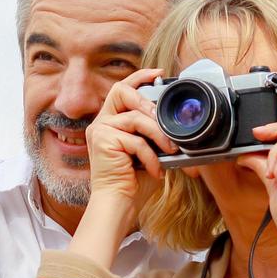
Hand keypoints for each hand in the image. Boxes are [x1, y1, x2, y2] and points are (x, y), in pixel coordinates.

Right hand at [84, 69, 176, 210]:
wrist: (119, 203)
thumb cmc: (133, 181)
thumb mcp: (148, 150)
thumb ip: (154, 132)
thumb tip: (176, 123)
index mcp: (111, 122)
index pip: (122, 90)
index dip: (139, 77)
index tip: (158, 74)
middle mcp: (101, 123)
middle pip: (121, 91)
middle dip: (146, 102)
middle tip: (163, 120)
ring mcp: (99, 131)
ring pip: (135, 119)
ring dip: (158, 135)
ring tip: (169, 150)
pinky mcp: (102, 141)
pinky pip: (135, 140)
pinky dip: (150, 156)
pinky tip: (155, 170)